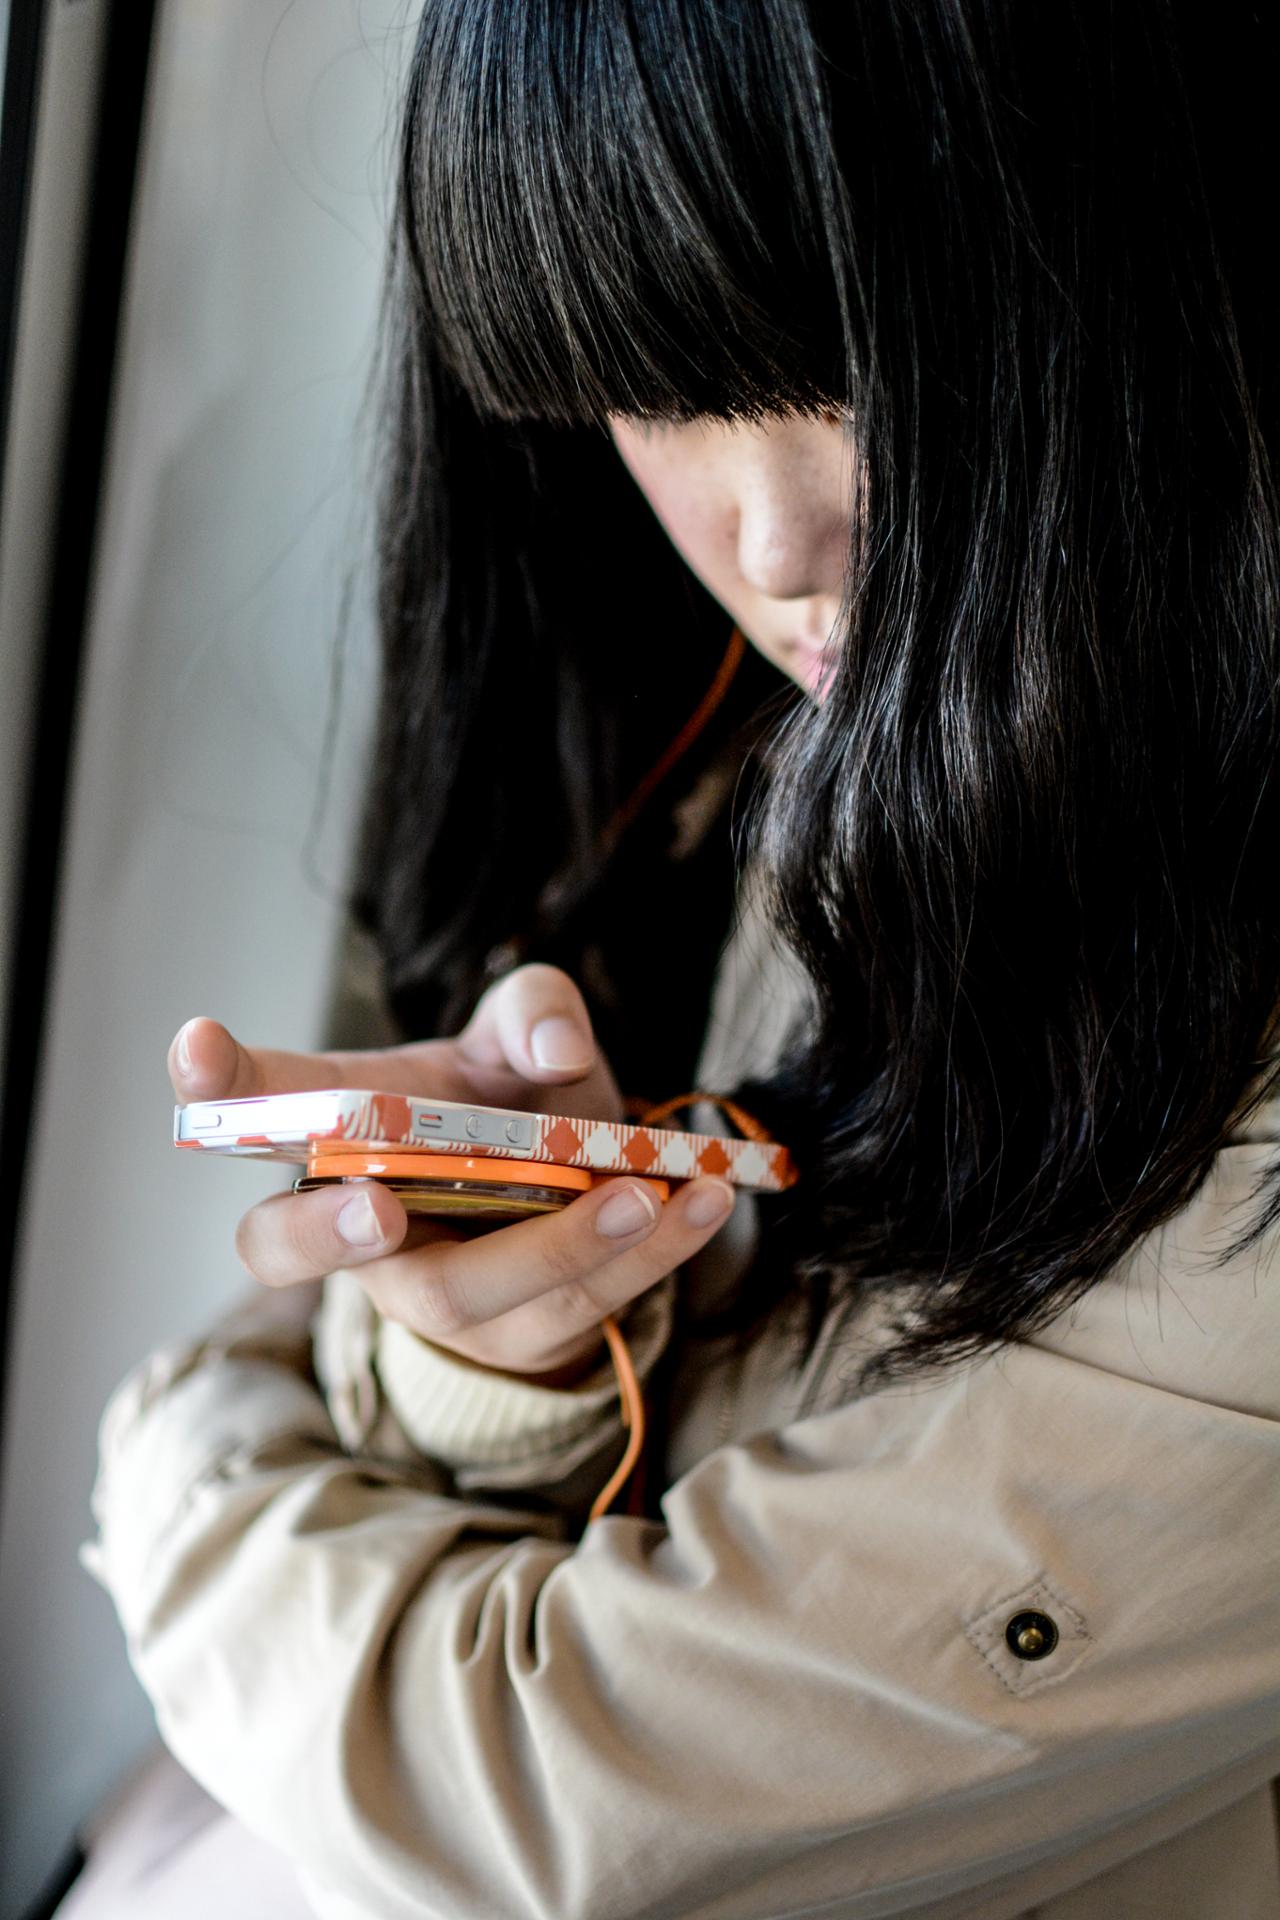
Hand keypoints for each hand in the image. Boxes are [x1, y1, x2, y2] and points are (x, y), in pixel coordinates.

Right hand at [168, 966, 736, 1383]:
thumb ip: (534, 1010)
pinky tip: (700, 1206)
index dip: (220, 1084)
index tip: (198, 1049)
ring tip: (638, 1192)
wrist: (586, 1188)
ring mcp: (427, 1293)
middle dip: (329, 1236)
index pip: (253, 1107)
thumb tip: (555, 1049)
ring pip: (460, 1296)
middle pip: (290, 1248)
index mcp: (337, 1130)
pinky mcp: (514, 1339)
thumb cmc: (521, 1105)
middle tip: (377, 1204)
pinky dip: (646, 1259)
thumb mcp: (524, 1038)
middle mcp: (356, 1220)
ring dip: (551, 1245)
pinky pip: (570, 1312)